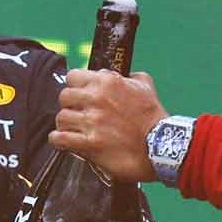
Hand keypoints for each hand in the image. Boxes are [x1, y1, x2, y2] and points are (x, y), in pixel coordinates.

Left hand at [49, 69, 166, 183]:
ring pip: (61, 117)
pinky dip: (59, 139)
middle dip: (70, 105)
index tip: (80, 93)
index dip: (75, 85)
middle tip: (78, 113)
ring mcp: (91, 121)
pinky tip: (65, 141)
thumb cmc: (154, 118)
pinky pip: (60, 138)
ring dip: (66, 124)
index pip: (73, 76)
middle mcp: (96, 99)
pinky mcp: (89, 143)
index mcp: (107, 82)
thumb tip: (124, 75)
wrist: (162, 146)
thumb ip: (131, 77)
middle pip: (64, 96)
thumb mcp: (146, 87)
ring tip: (74, 129)